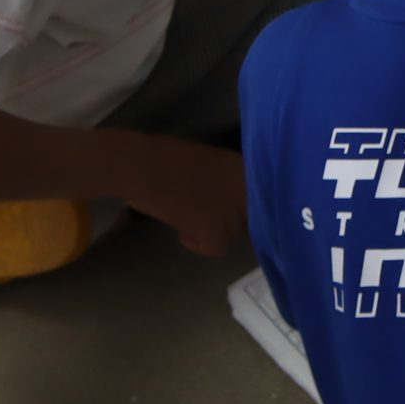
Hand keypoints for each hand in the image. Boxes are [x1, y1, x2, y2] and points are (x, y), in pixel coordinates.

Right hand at [124, 135, 247, 256]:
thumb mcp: (207, 159)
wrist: (144, 168)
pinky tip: (184, 234)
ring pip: (234, 232)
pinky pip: (217, 247)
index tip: (227, 205)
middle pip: (249, 215)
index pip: (259, 194)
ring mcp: (232, 210)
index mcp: (244, 167)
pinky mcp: (214, 229)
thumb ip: (223, 176)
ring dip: (215, 230)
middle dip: (231, 216)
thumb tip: (223, 191)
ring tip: (192, 223)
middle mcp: (245, 189)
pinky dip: (201, 246)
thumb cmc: (166, 156)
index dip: (242, 203)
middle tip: (209, 215)